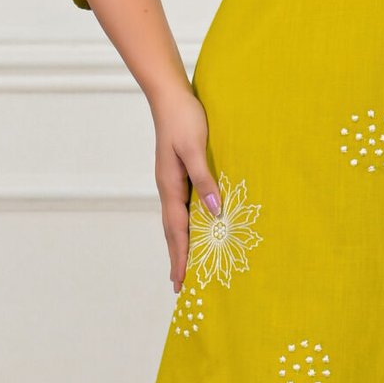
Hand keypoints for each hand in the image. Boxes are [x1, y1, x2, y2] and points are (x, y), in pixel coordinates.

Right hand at [152, 85, 221, 290]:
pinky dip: (186, 225)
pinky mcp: (178, 174)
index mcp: (170, 186)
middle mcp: (168, 188)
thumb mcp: (195, 148)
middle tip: (179, 285)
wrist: (170, 96)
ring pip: (176, 221)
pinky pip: (182, 207)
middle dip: (177, 258)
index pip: (177, 230)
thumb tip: (214, 212)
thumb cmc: (184, 119)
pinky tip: (194, 229)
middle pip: (173, 232)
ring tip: (184, 265)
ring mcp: (172, 182)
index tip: (180, 281)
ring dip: (180, 244)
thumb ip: (205, 179)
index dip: (180, 257)